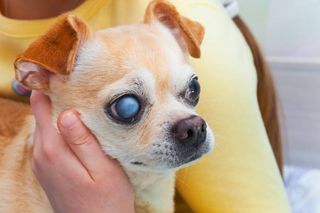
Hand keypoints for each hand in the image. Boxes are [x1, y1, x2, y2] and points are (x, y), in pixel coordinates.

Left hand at [30, 91, 133, 212]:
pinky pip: (50, 138)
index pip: (41, 108)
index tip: (64, 71)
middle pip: (42, 114)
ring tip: (84, 99)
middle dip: (58, 97)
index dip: (49, 87)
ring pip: (47, 125)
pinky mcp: (48, 168)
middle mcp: (41, 154)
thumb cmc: (107, 200)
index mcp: (53, 151)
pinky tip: (80, 125)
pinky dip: (62, 127)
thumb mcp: (102, 169)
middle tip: (81, 83)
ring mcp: (43, 162)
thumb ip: (83, 141)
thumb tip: (67, 112)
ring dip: (62, 112)